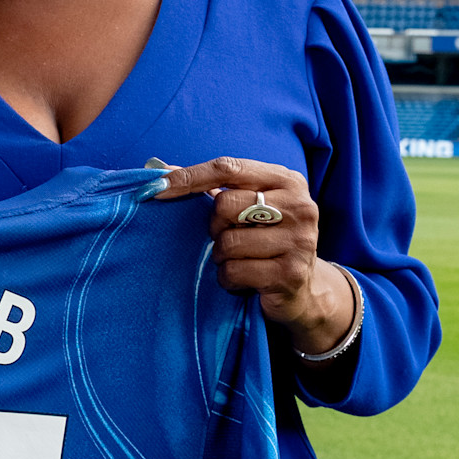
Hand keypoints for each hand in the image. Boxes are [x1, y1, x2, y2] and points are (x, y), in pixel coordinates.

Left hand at [154, 157, 356, 358]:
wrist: (302, 290)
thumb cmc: (264, 240)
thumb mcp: (246, 207)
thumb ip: (209, 186)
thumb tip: (156, 169)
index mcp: (286, 180)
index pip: (228, 167)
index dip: (188, 177)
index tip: (156, 187)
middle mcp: (299, 206)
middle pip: (224, 206)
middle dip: (215, 226)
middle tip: (228, 237)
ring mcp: (299, 241)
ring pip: (228, 243)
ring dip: (221, 256)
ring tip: (238, 259)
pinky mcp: (290, 273)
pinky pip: (233, 272)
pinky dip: (228, 278)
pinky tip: (243, 279)